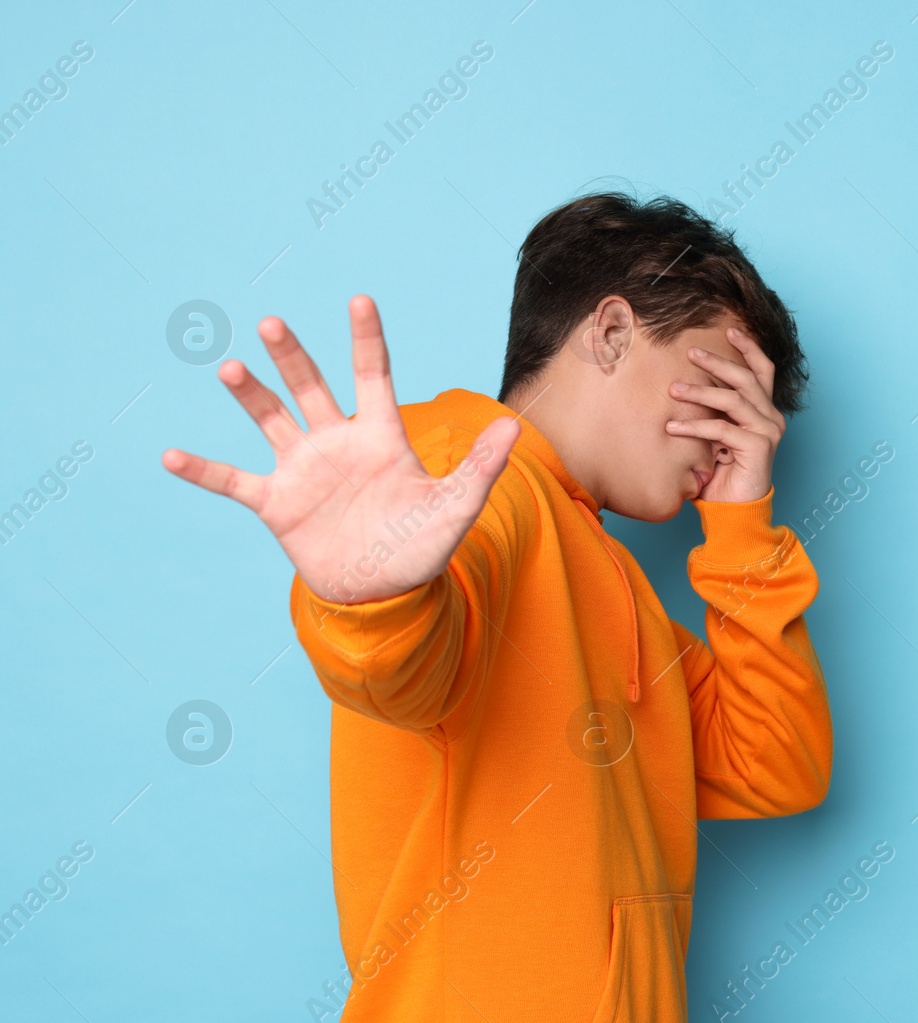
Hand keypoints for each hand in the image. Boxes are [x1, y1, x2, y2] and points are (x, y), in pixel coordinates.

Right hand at [162, 296, 521, 604]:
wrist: (385, 594)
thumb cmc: (423, 547)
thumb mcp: (456, 507)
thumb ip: (481, 467)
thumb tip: (513, 426)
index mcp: (380, 436)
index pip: (372, 375)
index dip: (366, 338)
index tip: (359, 298)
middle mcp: (336, 442)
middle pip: (311, 386)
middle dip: (292, 356)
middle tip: (272, 323)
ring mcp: (303, 470)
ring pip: (271, 419)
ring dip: (250, 395)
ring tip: (230, 368)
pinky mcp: (277, 503)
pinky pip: (232, 481)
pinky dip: (202, 470)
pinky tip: (169, 454)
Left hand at [665, 327, 784, 503]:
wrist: (735, 513)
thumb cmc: (722, 476)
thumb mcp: (715, 437)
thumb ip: (711, 413)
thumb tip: (682, 384)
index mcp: (764, 412)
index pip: (762, 371)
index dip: (749, 348)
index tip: (730, 329)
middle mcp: (771, 418)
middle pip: (747, 378)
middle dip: (718, 362)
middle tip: (691, 353)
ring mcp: (768, 432)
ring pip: (733, 399)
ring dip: (701, 392)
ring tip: (674, 390)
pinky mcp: (759, 448)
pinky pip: (722, 429)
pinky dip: (694, 427)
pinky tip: (672, 428)